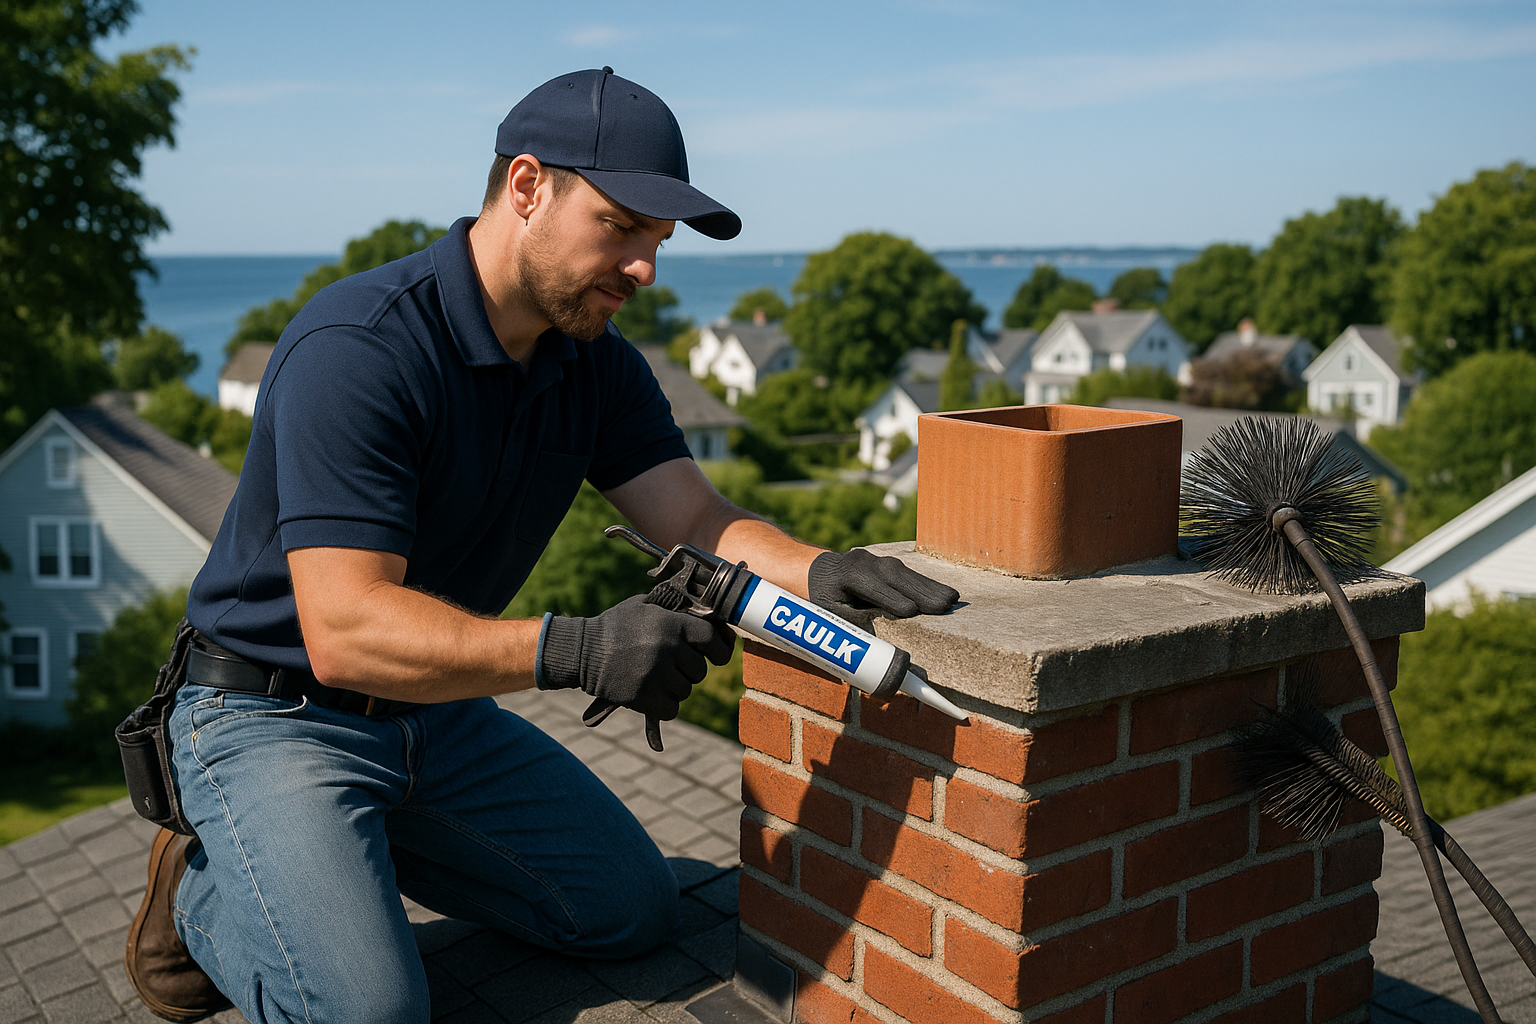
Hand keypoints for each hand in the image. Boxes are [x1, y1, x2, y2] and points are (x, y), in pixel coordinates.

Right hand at [536, 595, 735, 719]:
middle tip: (672, 666)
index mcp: (671, 624)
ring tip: (657, 678)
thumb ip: (673, 611)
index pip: (711, 638)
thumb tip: (706, 615)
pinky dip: (665, 706)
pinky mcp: (643, 696)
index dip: (719, 648)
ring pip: (686, 690)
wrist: (582, 650)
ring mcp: (656, 674)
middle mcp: (667, 648)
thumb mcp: (644, 606)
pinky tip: (653, 695)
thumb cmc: (615, 626)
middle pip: (700, 670)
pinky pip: (671, 709)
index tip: (716, 654)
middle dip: (689, 670)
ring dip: (675, 688)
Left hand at [808, 549, 958, 629]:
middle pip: (895, 577)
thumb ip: (852, 622)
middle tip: (945, 606)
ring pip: (905, 573)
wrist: (816, 571)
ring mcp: (876, 560)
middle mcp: (863, 562)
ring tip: (953, 599)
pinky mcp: (887, 563)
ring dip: (930, 587)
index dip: (891, 599)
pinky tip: (943, 592)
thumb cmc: (821, 599)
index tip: (911, 612)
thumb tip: (876, 645)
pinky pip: (908, 573)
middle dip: (920, 591)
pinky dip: (926, 583)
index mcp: (845, 575)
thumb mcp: (828, 613)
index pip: (872, 586)